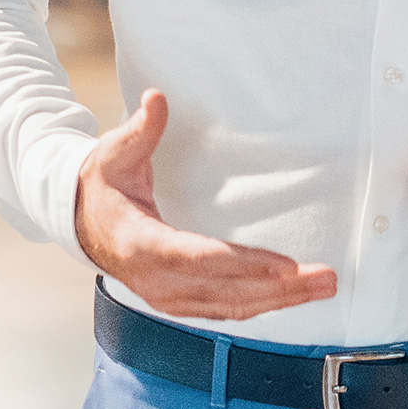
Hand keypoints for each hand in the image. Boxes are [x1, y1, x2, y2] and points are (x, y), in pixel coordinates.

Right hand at [74, 89, 337, 321]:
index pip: (197, 257)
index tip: (285, 265)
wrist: (81, 223)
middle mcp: (154, 279)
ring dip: (280, 299)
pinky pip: (225, 309)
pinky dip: (262, 305)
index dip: (242, 264)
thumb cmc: (104, 185)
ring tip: (324, 287)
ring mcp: (166, 297)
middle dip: (279, 287)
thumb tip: (155, 98)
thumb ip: (140, 130)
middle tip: (326, 279)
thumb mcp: (115, 154)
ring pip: (230, 306)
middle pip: (225, 290)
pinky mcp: (178, 303)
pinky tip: (293, 296)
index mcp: (139, 242)